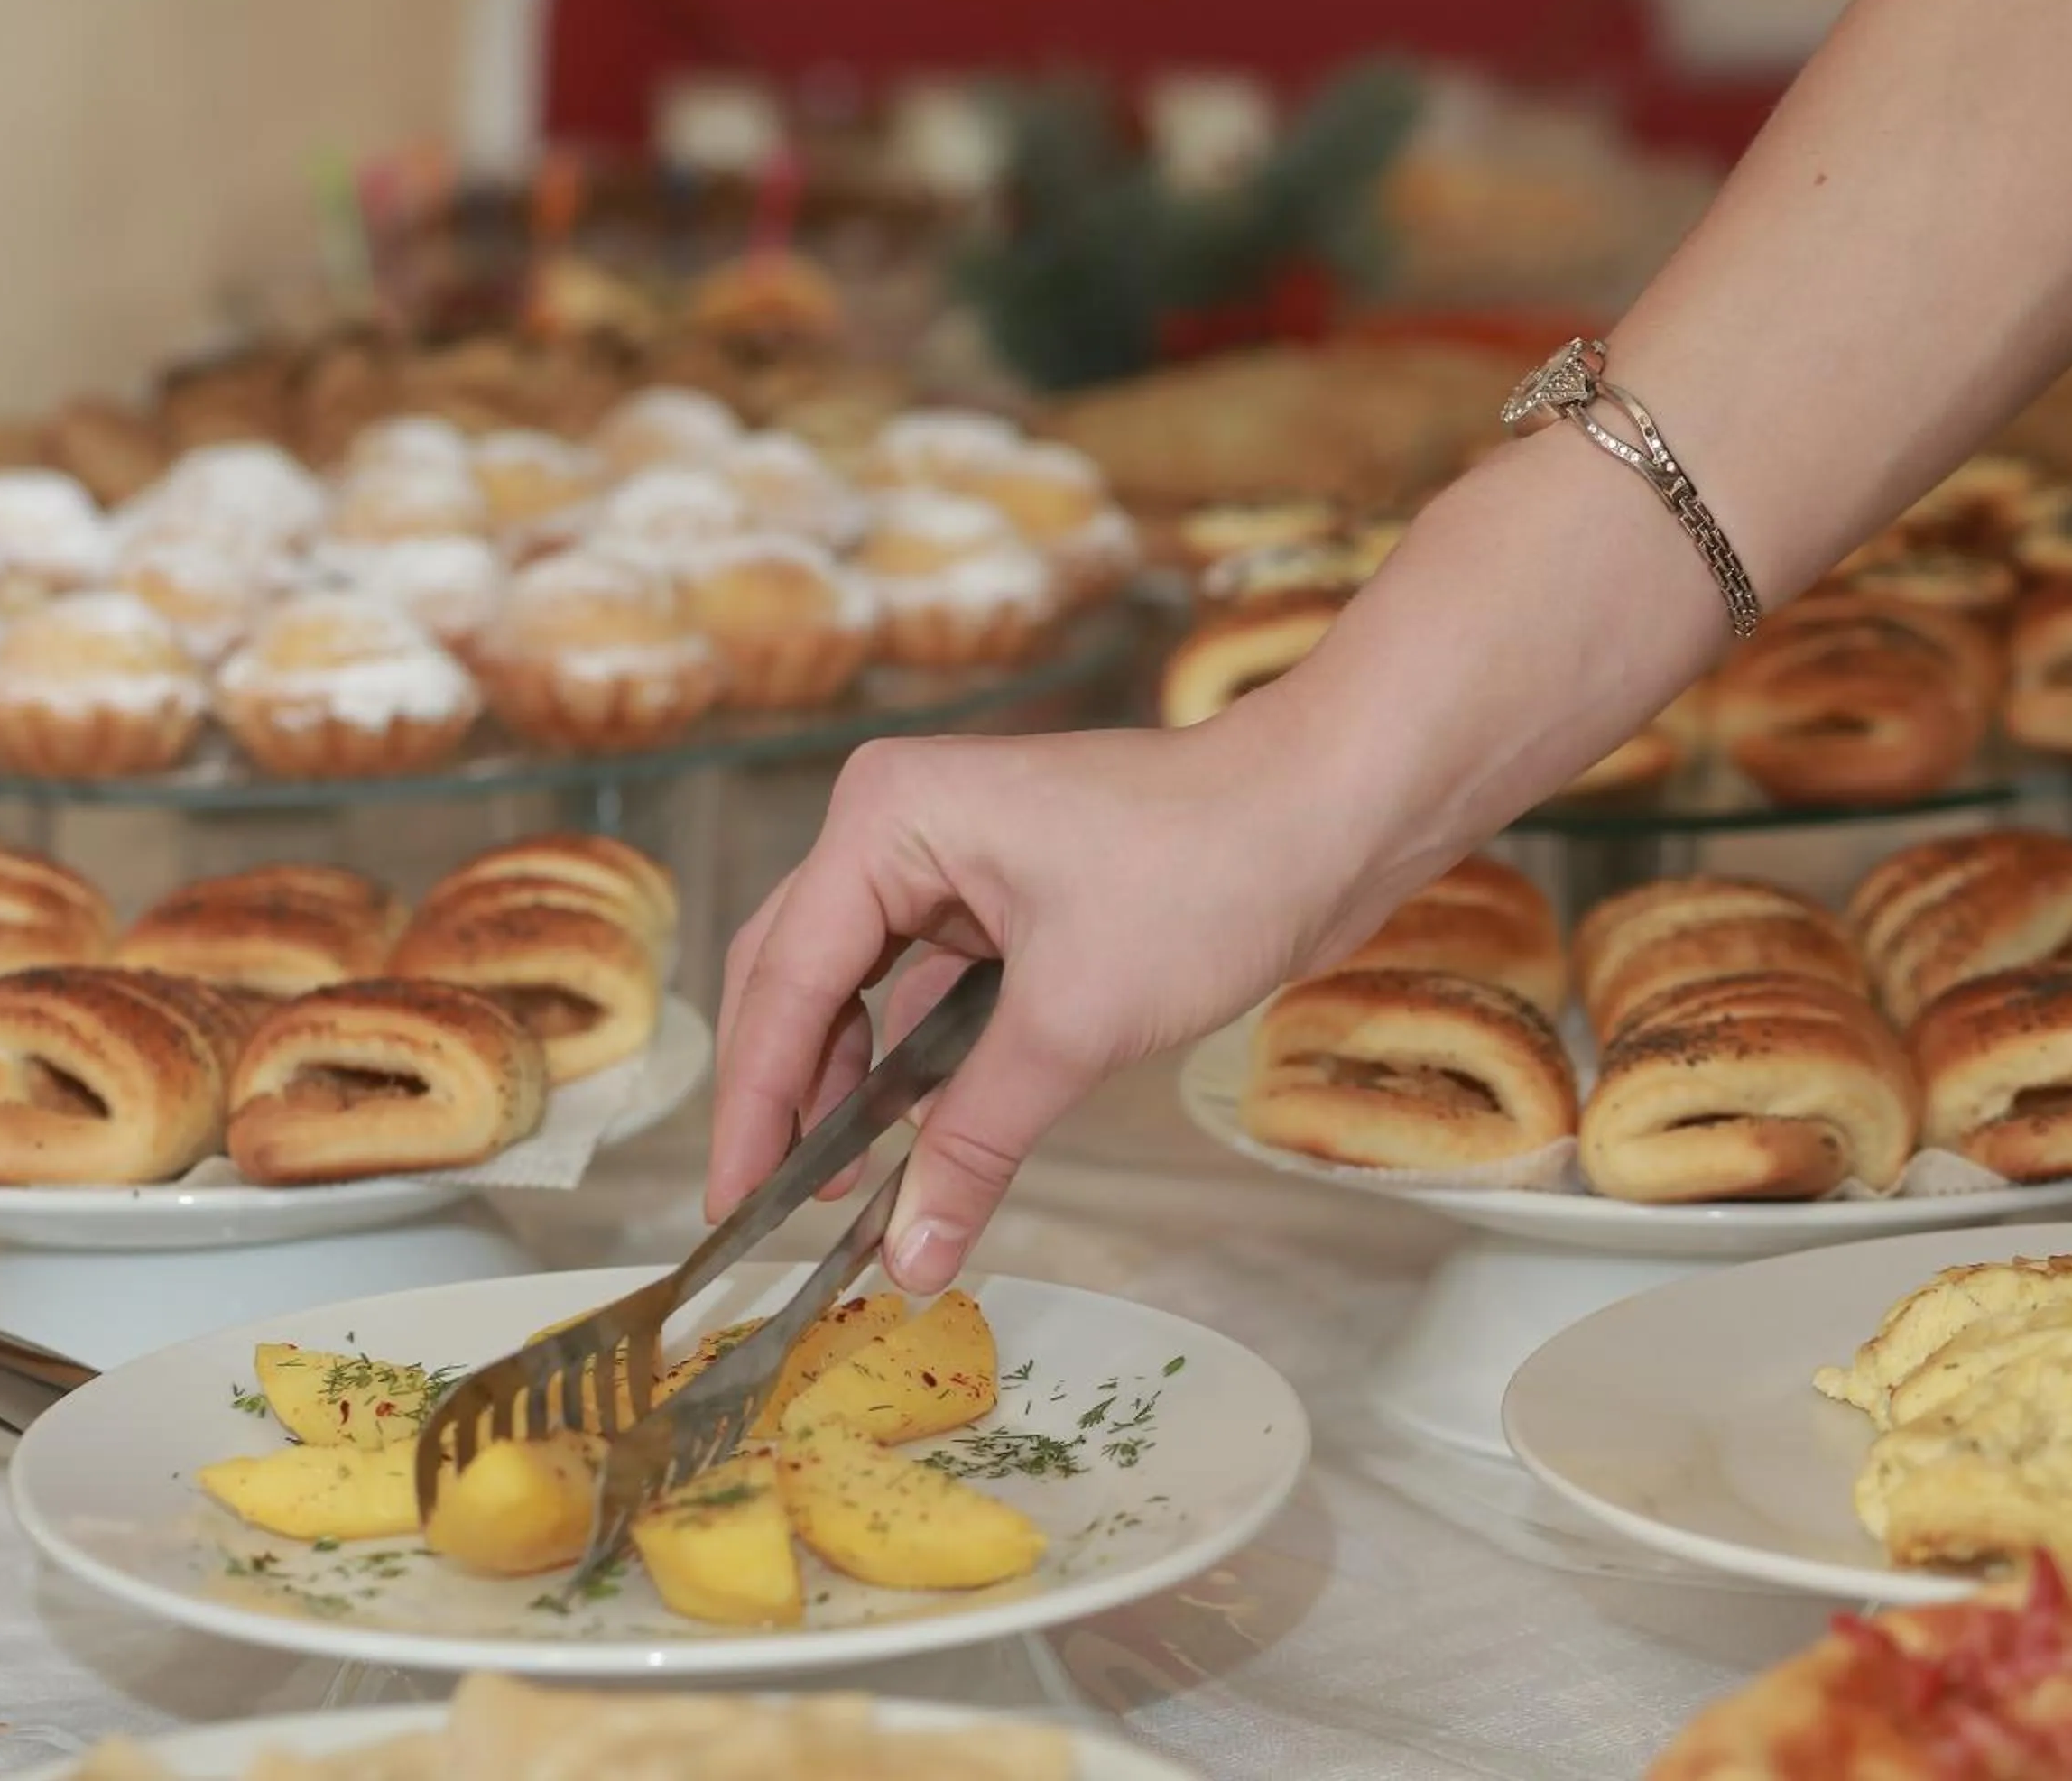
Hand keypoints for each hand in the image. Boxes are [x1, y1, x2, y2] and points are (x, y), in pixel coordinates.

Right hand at [706, 687, 1420, 1292]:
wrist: (1336, 813)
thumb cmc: (1207, 874)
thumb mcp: (1072, 1025)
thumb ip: (973, 1143)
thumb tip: (909, 1258)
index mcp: (884, 820)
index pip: (784, 979)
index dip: (757, 1105)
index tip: (735, 1205)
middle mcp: (897, 825)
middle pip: (799, 977)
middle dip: (790, 1096)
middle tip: (773, 1210)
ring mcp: (951, 857)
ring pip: (860, 989)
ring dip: (853, 1086)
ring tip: (844, 1195)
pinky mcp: (1004, 893)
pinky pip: (925, 989)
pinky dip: (916, 1065)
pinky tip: (914, 1141)